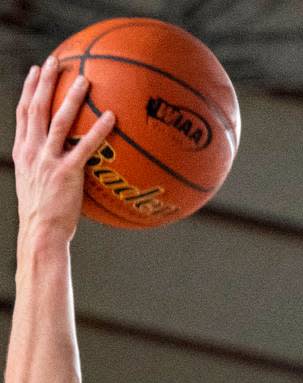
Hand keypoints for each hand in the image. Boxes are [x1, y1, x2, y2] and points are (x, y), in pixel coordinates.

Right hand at [13, 56, 115, 240]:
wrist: (41, 233)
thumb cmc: (43, 216)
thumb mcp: (37, 186)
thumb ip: (46, 168)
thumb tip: (64, 163)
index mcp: (23, 152)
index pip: (23, 113)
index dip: (29, 90)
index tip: (35, 71)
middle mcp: (32, 151)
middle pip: (37, 108)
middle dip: (45, 82)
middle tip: (55, 61)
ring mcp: (48, 161)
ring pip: (58, 120)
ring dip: (71, 98)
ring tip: (84, 79)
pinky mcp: (66, 173)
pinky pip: (85, 147)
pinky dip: (98, 130)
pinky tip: (111, 117)